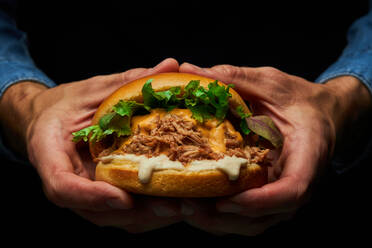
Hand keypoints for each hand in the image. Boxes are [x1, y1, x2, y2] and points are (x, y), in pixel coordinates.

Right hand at [0, 58, 183, 232]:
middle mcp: (66, 181)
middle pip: (96, 212)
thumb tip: (171, 64)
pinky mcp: (100, 196)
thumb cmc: (66, 106)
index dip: (92, 196)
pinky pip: (123, 213)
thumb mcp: (93, 89)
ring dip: (149, 217)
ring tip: (184, 207)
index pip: (63, 186)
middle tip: (174, 205)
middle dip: (138, 212)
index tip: (123, 197)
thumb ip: (129, 81)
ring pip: (113, 218)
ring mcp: (83, 194)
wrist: (50, 121)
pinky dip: (149, 213)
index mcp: (50, 153)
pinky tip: (177, 203)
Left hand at [179, 63, 371, 234]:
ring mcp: (282, 193)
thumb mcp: (269, 83)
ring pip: (252, 223)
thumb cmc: (298, 98)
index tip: (227, 201)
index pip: (292, 190)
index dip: (260, 201)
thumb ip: (233, 78)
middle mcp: (297, 182)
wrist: (318, 114)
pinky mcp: (267, 194)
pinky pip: (246, 214)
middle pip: (265, 216)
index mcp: (308, 154)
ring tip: (183, 209)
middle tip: (187, 207)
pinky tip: (193, 204)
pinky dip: (220, 215)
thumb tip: (188, 70)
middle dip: (225, 217)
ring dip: (217, 222)